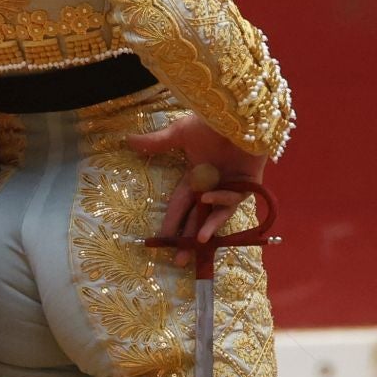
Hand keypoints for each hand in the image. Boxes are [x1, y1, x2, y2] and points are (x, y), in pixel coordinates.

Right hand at [128, 114, 267, 265]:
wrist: (240, 114)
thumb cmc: (211, 122)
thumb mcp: (181, 133)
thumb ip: (158, 143)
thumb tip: (128, 141)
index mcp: (196, 177)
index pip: (180, 206)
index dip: (171, 223)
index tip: (160, 241)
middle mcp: (213, 186)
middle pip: (198, 218)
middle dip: (188, 239)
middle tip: (178, 262)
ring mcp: (231, 186)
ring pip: (218, 215)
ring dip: (207, 228)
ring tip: (196, 241)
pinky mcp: (249, 184)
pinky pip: (233, 199)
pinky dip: (221, 198)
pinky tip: (209, 196)